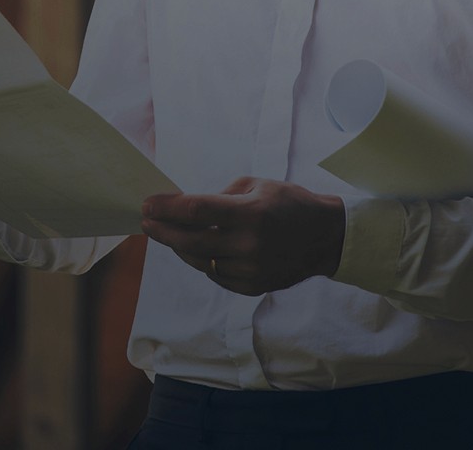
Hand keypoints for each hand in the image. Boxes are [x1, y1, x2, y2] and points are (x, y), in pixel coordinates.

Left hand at [140, 177, 344, 295]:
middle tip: (146, 222)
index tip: (146, 204)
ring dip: (180, 248)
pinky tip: (196, 250)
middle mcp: (250, 245)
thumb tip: (184, 209)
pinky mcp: (254, 287)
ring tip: (168, 234)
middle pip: (191, 242)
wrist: (326, 237)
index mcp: (251, 213)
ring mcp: (252, 269)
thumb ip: (220, 197)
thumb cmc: (288, 203)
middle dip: (163, 232)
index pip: (197, 211)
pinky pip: (216, 276)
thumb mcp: (256, 185)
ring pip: (200, 262)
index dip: (167, 208)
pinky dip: (202, 262)